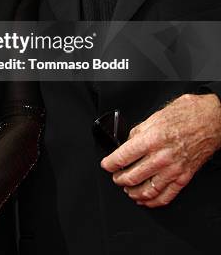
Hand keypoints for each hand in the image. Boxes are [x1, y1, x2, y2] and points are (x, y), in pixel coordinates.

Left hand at [101, 93, 220, 207]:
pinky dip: (152, 201)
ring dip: (133, 192)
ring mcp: (173, 170)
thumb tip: (127, 143)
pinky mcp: (183, 177)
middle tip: (115, 177)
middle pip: (132, 176)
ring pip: (147, 190)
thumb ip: (139, 132)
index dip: (110, 163)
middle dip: (119, 179)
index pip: (123, 157)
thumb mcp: (155, 116)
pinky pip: (166, 196)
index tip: (106, 165)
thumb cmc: (185, 115)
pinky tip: (145, 200)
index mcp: (151, 139)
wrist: (210, 120)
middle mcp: (161, 157)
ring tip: (127, 189)